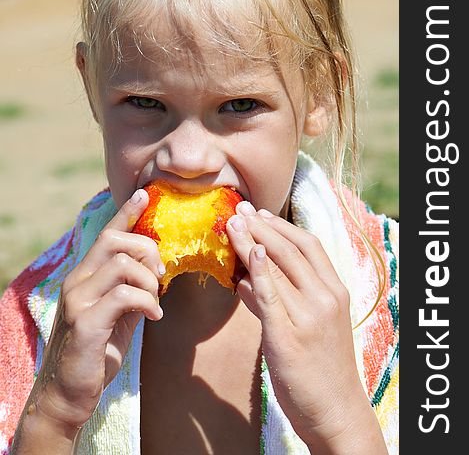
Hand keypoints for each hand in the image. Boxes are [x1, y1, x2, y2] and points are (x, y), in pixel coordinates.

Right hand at [22, 189, 163, 434]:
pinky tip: (153, 317)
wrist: (69, 394)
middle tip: (160, 275)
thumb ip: (131, 290)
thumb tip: (155, 271)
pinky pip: (124, 295)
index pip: (106, 235)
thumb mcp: (118, 314)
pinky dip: (147, 302)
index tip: (143, 194)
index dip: (125, 213)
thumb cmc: (97, 352)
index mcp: (84, 276)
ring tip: (154, 303)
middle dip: (147, 249)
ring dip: (149, 281)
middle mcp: (76, 282)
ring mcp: (77, 301)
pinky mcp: (85, 323)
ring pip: (122, 264)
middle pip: (114, 240)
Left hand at [227, 202, 386, 453]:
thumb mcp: (309, 325)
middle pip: (292, 249)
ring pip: (279, 267)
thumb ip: (277, 299)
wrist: (335, 410)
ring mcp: (309, 316)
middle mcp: (325, 298)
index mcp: (335, 292)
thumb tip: (245, 279)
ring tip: (233, 223)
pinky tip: (248, 253)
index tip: (259, 213)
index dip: (282, 225)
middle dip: (262, 226)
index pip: (309, 245)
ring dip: (252, 241)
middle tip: (239, 209)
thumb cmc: (321, 366)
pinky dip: (259, 271)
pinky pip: (271, 296)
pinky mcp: (289, 336)